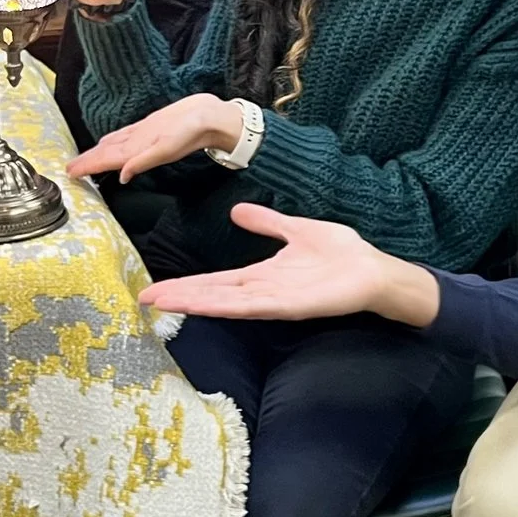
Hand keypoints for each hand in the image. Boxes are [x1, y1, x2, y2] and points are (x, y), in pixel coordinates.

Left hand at [67, 93, 241, 182]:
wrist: (213, 117)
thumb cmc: (194, 130)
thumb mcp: (168, 146)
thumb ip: (144, 161)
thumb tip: (122, 176)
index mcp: (140, 151)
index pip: (107, 161)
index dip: (89, 167)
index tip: (70, 174)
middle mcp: (139, 146)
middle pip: (107, 156)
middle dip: (89, 163)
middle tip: (69, 170)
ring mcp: (144, 137)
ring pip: (114, 147)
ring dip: (98, 155)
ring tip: (83, 162)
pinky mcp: (151, 127)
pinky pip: (125, 136)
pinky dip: (113, 141)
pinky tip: (107, 142)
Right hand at [136, 203, 441, 328]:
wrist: (374, 271)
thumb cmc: (342, 254)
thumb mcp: (297, 230)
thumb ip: (267, 223)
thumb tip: (238, 210)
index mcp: (263, 276)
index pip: (216, 281)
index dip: (186, 283)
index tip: (156, 286)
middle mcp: (262, 292)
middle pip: (212, 294)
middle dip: (179, 296)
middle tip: (143, 298)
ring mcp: (274, 301)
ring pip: (225, 302)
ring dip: (193, 302)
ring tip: (161, 301)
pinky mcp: (290, 306)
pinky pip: (253, 305)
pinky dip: (226, 305)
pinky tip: (205, 304)